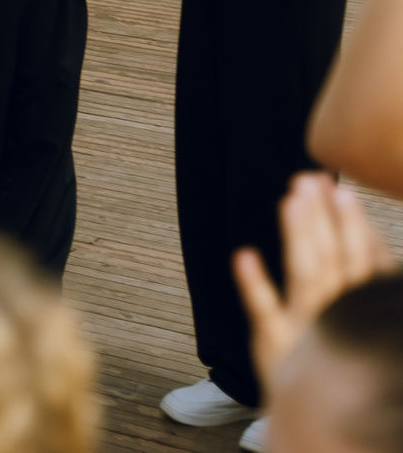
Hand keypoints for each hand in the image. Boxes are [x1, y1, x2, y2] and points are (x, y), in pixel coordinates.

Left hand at [235, 173, 395, 396]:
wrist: (325, 426)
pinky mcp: (275, 343)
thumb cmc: (341, 369)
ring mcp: (307, 328)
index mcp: (360, 309)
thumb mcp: (354, 327)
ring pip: (307, 275)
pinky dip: (254, 285)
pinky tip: (244, 256)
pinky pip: (265, 312)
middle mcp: (338, 315)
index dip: (351, 224)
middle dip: (326, 219)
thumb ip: (361, 284)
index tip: (337, 188)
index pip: (362, 261)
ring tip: (291, 200)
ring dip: (300, 237)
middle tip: (312, 180)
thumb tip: (348, 248)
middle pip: (335, 259)